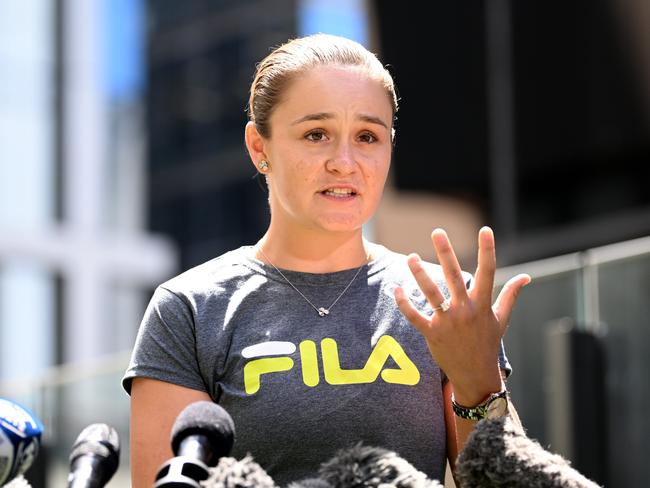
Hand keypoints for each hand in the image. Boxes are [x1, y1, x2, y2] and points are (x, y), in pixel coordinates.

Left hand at [394, 227, 530, 405]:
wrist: (476, 375)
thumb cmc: (488, 343)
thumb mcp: (501, 319)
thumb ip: (510, 295)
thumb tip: (526, 276)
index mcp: (483, 304)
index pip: (488, 272)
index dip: (487, 250)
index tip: (486, 230)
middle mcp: (466, 310)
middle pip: (455, 276)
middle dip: (446, 253)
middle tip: (437, 232)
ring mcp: (449, 322)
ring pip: (432, 294)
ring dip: (420, 275)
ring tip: (410, 257)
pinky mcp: (433, 334)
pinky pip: (415, 316)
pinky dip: (405, 303)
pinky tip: (397, 288)